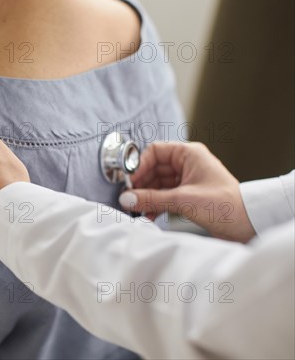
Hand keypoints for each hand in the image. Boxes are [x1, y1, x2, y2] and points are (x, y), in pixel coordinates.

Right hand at [120, 142, 254, 242]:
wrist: (249, 224)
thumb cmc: (226, 205)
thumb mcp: (183, 200)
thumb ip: (152, 198)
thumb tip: (127, 198)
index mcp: (189, 154)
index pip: (154, 151)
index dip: (139, 166)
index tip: (129, 182)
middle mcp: (187, 164)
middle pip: (153, 169)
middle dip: (141, 185)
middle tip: (129, 199)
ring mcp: (187, 180)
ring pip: (157, 184)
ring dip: (146, 196)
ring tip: (137, 209)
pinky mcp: (187, 195)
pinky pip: (164, 195)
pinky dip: (154, 204)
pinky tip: (148, 214)